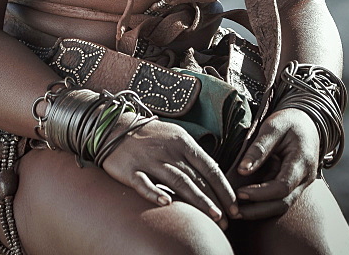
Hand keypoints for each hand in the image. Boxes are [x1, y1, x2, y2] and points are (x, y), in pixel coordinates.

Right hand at [101, 118, 237, 228]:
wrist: (114, 126)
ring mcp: (149, 160)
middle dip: (214, 200)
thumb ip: (192, 156)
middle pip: (197, 178)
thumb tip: (214, 178)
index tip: (234, 206)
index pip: (209, 167)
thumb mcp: (175, 137)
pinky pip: (143, 183)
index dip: (223, 187)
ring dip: (197, 200)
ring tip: (212, 216)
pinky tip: (166, 203)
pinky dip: (154, 193)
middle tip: (227, 221)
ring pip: (178, 181)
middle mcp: (168, 150)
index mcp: (182, 141)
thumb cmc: (150, 136)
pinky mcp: (130, 170)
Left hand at [233, 107, 319, 219]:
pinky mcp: (293, 186)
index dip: (260, 193)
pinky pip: (278, 199)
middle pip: (282, 203)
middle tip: (233, 210)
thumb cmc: (290, 122)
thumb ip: (260, 147)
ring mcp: (300, 185)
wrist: (308, 124)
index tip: (239, 192)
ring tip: (235, 211)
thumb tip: (243, 170)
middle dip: (257, 210)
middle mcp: (304, 178)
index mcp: (302, 161)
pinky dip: (262, 203)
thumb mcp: (274, 126)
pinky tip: (245, 203)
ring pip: (280, 206)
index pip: (282, 187)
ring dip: (258, 211)